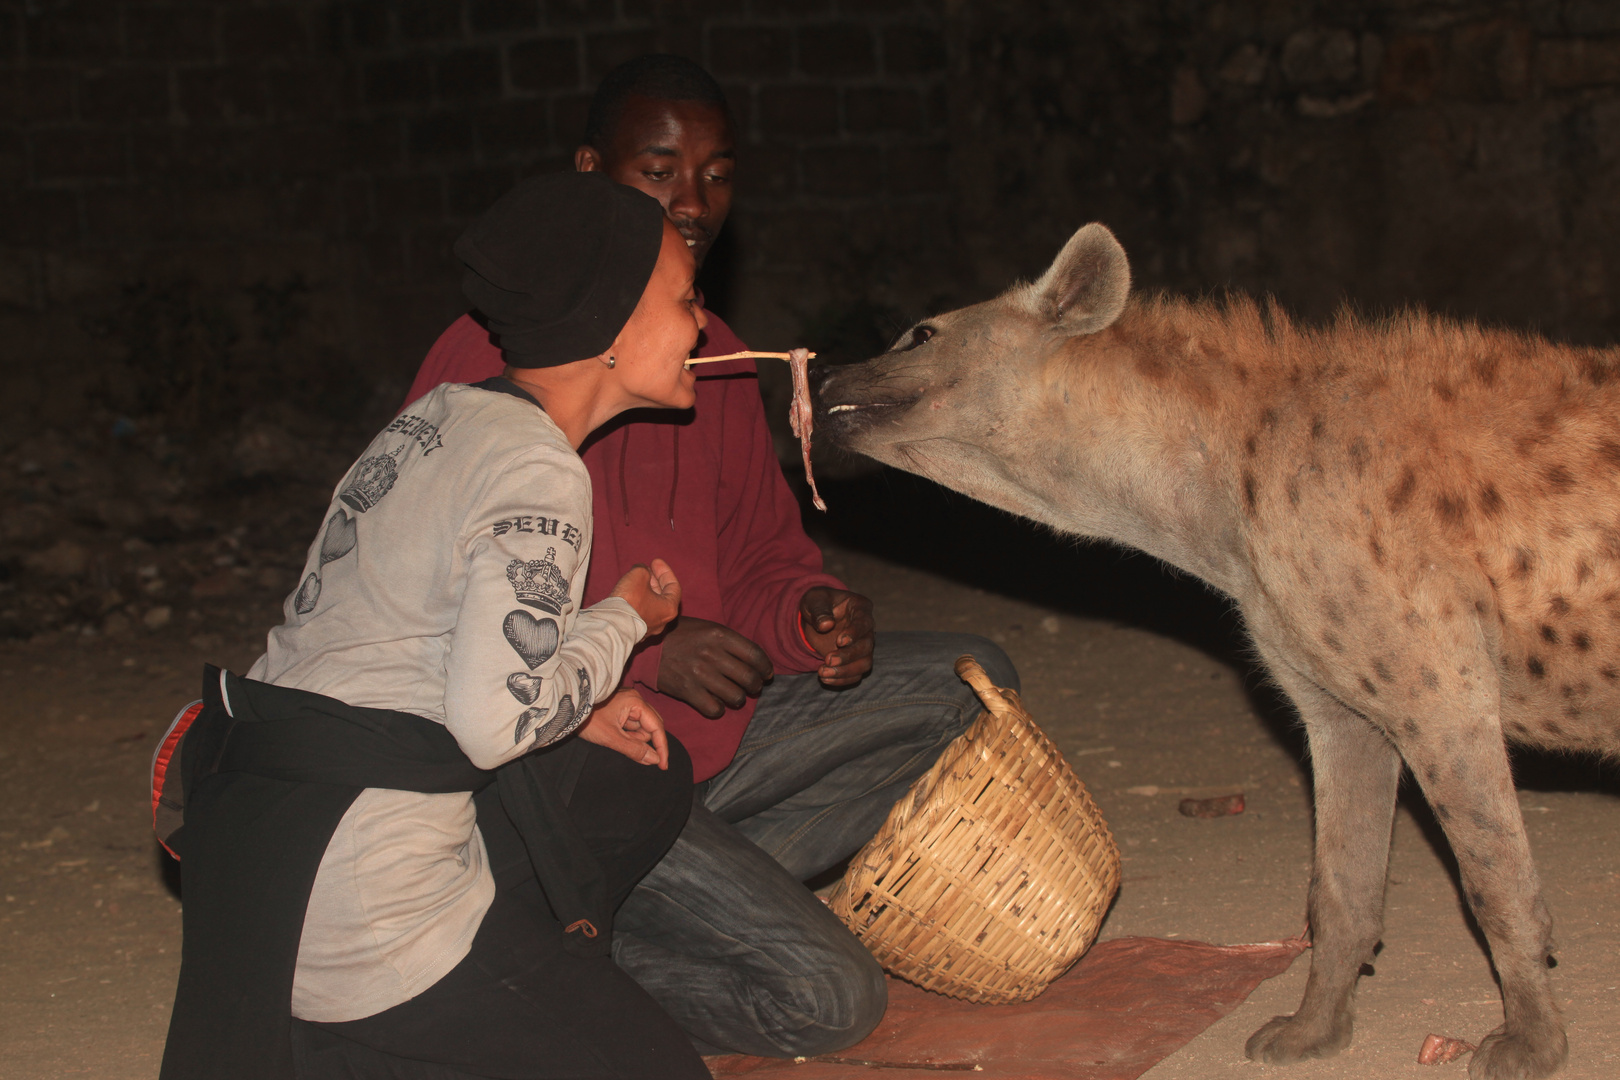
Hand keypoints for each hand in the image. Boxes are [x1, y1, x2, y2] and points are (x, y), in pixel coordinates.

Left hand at [577, 689, 668, 768]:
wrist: (566, 710)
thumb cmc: (587, 720)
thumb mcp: (611, 738)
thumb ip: (634, 750)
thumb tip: (655, 760)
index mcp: (636, 702)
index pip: (657, 727)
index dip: (661, 748)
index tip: (662, 766)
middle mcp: (635, 700)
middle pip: (650, 727)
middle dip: (639, 741)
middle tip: (621, 744)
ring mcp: (628, 703)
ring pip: (639, 728)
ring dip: (630, 737)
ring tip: (611, 735)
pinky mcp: (621, 708)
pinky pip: (630, 725)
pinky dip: (624, 733)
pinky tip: (611, 732)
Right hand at [611, 558, 680, 635]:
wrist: (612, 625)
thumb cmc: (630, 601)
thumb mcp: (639, 575)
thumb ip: (644, 569)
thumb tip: (641, 571)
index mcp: (669, 609)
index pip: (673, 586)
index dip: (665, 571)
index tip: (655, 561)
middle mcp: (662, 621)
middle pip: (662, 596)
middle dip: (654, 580)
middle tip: (646, 569)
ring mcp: (648, 629)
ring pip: (650, 605)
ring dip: (645, 590)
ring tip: (635, 579)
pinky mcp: (634, 632)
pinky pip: (639, 613)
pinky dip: (636, 601)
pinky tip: (628, 593)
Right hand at [656, 617, 773, 718]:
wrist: (648, 647)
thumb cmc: (681, 635)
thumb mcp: (707, 628)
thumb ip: (730, 641)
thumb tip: (756, 660)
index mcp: (719, 635)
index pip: (755, 655)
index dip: (766, 667)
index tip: (767, 674)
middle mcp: (712, 655)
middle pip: (749, 678)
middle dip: (757, 685)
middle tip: (754, 686)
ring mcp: (700, 674)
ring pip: (736, 697)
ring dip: (740, 698)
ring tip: (736, 695)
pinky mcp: (688, 691)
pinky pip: (715, 709)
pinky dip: (720, 709)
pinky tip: (717, 703)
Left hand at [799, 587, 874, 686]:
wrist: (816, 616)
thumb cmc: (817, 603)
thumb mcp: (814, 600)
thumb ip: (820, 610)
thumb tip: (826, 625)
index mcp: (860, 607)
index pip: (864, 622)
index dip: (854, 633)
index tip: (839, 642)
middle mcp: (866, 628)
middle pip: (866, 646)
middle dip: (848, 656)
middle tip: (828, 660)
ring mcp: (863, 645)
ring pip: (864, 663)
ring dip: (845, 671)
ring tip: (822, 673)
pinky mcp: (855, 660)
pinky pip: (856, 674)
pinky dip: (842, 680)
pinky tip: (825, 679)